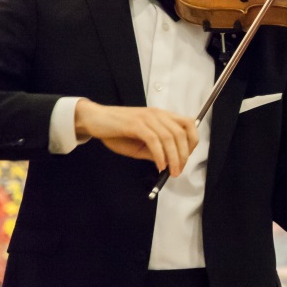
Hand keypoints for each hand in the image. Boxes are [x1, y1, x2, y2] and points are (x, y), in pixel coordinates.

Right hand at [74, 100, 197, 175]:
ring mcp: (146, 118)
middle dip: (184, 155)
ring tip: (172, 172)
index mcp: (162, 116)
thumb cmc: (117, 132)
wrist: (94, 119)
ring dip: (174, 158)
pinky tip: (159, 166)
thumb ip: (156, 150)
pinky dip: (160, 155)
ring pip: (169, 138)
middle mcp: (157, 114)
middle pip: (181, 133)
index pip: (188, 124)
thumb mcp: (140, 143)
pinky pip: (154, 140)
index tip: (187, 157)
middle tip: (179, 170)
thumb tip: (170, 163)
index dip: (192, 141)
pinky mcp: (135, 124)